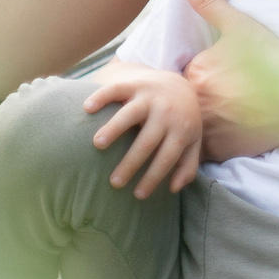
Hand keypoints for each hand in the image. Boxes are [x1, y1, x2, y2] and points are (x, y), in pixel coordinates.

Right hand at [83, 64, 202, 198]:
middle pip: (147, 141)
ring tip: (97, 145)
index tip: (138, 195)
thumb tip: (174, 189)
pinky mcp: (134, 84)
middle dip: (131, 163)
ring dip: (114, 128)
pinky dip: (101, 97)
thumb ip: (188, 165)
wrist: (178, 84)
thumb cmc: (181, 121)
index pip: (167, 157)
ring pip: (130, 113)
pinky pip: (116, 89)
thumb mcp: (192, 141)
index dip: (154, 177)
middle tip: (114, 182)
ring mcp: (149, 96)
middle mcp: (166, 112)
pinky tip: (87, 109)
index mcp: (182, 129)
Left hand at [183, 0, 278, 159]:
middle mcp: (194, 103)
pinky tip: (221, 139)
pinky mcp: (220, 150)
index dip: (192, 81)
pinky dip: (208, 147)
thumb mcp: (240, 26)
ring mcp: (206, 129)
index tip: (207, 81)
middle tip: (214, 102)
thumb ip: (210, 2)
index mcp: (194, 73)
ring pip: (188, 131)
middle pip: (182, 106)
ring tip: (214, 122)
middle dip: (189, 105)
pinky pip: (202, 153)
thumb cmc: (272, 60)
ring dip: (193, 129)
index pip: (179, 79)